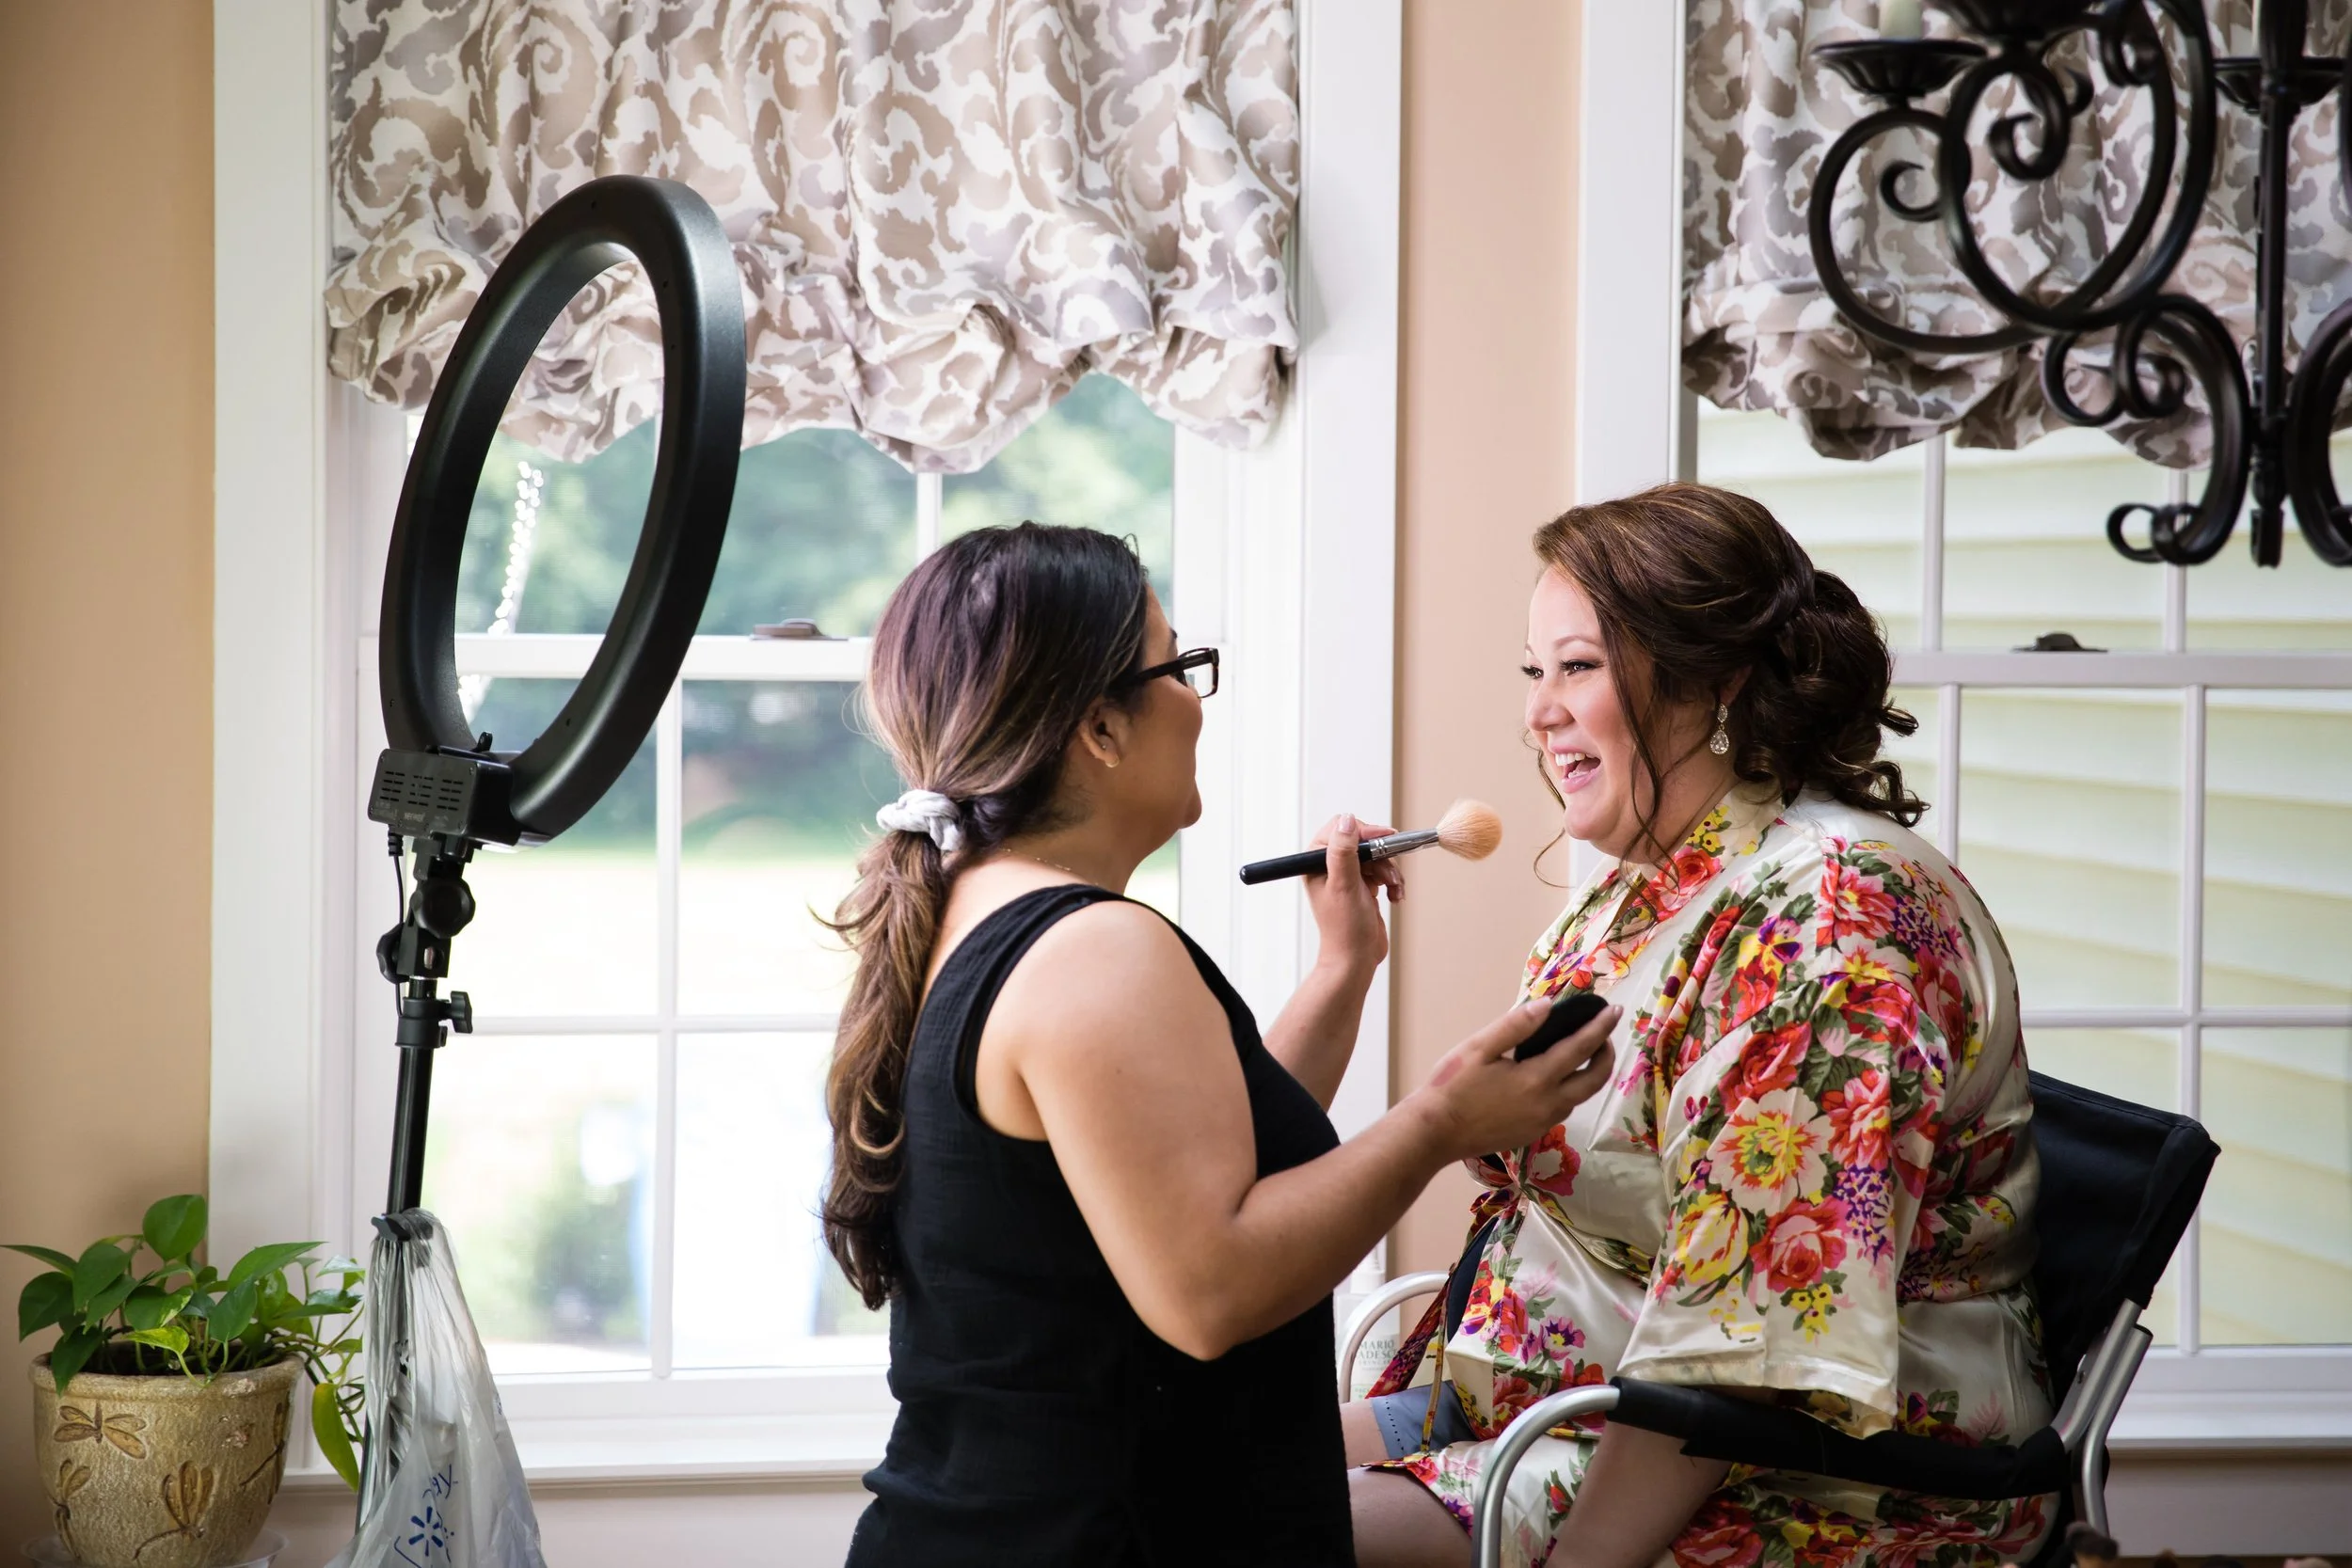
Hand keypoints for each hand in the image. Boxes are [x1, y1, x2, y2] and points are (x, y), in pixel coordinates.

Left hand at [1304, 813, 1400, 978]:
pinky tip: (1394, 896)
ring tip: (1392, 890)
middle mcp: (1330, 866)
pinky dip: (1393, 882)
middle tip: (1387, 873)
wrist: (1357, 958)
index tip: (1384, 841)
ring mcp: (1348, 876)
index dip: (1364, 832)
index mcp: (1316, 862)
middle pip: (1363, 841)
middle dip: (1382, 857)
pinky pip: (1384, 871)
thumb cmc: (1345, 929)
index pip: (1340, 829)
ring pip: (1377, 856)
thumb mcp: (1344, 885)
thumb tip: (1347, 821)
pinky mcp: (1363, 885)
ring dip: (1390, 872)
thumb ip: (1344, 852)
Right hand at [1411, 997, 1618, 1161]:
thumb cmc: (1452, 1086)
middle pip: (1595, 1079)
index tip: (1613, 1010)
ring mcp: (1543, 1122)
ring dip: (1590, 1072)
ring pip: (1581, 1096)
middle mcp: (1548, 1104)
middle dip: (1606, 1053)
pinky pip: (1564, 1107)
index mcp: (1537, 1079)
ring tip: (1582, 1050)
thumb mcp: (1479, 1048)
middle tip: (1602, 1032)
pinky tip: (1554, 1076)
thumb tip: (1548, 1005)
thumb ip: (1516, 1025)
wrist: (1435, 1133)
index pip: (1581, 1048)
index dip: (1600, 1027)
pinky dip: (1571, 1087)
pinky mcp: (1534, 1133)